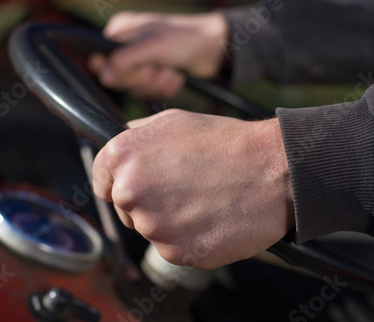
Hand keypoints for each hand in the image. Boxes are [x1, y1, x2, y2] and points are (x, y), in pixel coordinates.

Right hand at [89, 12, 227, 98]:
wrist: (215, 48)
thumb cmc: (185, 38)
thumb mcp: (152, 47)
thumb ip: (124, 60)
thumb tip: (103, 75)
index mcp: (121, 32)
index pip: (102, 60)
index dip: (115, 72)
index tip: (131, 72)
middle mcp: (128, 47)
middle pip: (119, 78)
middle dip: (141, 79)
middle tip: (156, 70)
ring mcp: (141, 62)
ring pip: (135, 88)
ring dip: (155, 84)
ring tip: (170, 72)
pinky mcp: (154, 76)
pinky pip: (150, 93)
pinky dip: (164, 88)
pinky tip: (176, 76)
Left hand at [92, 109, 294, 269]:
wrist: (273, 170)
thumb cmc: (226, 143)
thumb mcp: (172, 121)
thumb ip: (135, 135)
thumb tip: (117, 146)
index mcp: (122, 156)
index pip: (99, 180)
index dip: (116, 182)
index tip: (135, 185)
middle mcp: (130, 191)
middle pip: (124, 207)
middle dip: (146, 201)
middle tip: (181, 188)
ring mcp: (152, 225)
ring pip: (149, 229)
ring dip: (168, 220)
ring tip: (201, 200)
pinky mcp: (176, 251)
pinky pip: (171, 247)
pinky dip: (188, 238)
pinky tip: (209, 217)